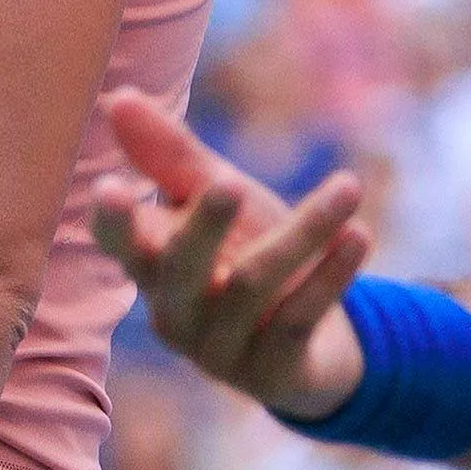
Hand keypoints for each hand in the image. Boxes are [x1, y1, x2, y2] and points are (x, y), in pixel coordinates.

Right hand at [89, 88, 371, 418]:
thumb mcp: (214, 195)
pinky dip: (331, 276)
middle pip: (180, 268)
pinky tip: (359, 234)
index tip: (110, 187)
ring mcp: (219, 349)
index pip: (119, 243)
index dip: (113, 221)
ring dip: (306, 231)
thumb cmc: (246, 250)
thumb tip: (116, 96)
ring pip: (254, 285)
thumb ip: (169, 154)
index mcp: (152, 265)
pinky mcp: (270, 372)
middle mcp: (175, 311)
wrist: (314, 341)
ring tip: (349, 186)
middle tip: (231, 183)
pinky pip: (298, 320)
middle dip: (204, 226)